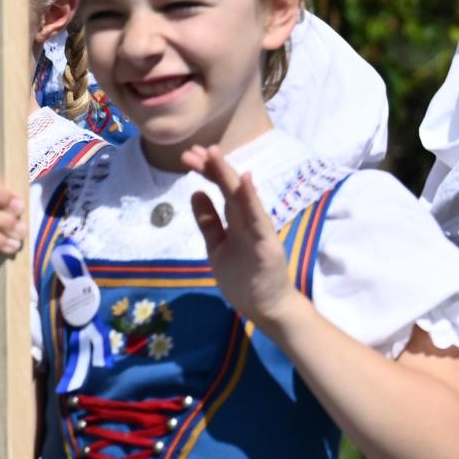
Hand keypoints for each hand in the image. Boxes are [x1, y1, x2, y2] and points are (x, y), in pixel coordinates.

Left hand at [184, 145, 298, 329]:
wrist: (268, 308)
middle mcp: (249, 221)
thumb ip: (208, 222)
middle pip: (230, 189)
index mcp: (237, 221)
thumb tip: (196, 193)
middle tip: (192, 150)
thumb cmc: (246, 279)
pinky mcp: (267, 245)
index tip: (189, 156)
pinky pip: (258, 220)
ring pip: (242, 199)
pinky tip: (244, 181)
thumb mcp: (218, 247)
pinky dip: (252, 200)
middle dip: (212, 168)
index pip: (221, 190)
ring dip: (229, 175)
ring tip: (214, 154)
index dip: (207, 172)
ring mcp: (259, 231)